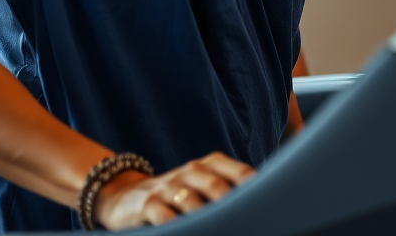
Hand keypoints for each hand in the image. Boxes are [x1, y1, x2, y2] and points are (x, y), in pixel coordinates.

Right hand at [94, 152, 254, 228]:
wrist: (124, 196)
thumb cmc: (174, 194)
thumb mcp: (196, 186)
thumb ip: (223, 190)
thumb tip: (258, 206)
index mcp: (206, 166)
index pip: (234, 170)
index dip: (250, 183)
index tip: (270, 199)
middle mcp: (189, 172)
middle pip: (216, 186)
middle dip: (233, 204)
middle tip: (251, 220)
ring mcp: (168, 186)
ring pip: (191, 201)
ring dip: (206, 218)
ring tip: (223, 229)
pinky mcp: (148, 205)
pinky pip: (164, 215)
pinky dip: (175, 223)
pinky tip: (184, 231)